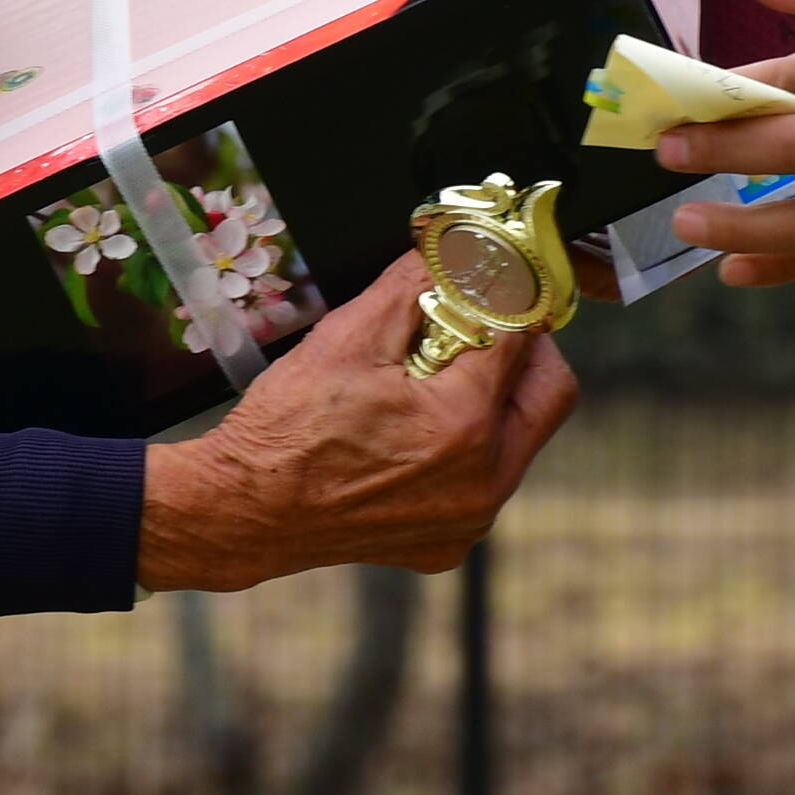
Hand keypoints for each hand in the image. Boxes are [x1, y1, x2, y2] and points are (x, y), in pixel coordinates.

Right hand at [139, 261, 580, 590]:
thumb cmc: (286, 432)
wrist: (246, 511)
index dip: (510, 299)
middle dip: (524, 351)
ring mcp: (470, 519)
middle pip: (549, 394)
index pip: (523, 338)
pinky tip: (413, 434)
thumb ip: (409, 287)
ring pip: (519, 441)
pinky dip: (465, 449)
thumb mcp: (346, 339)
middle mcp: (482, 481)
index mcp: (462, 424)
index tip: (501, 282)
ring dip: (494, 401)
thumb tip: (445, 252)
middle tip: (485, 327)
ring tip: (434, 382)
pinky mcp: (450, 541)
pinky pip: (485, 481)